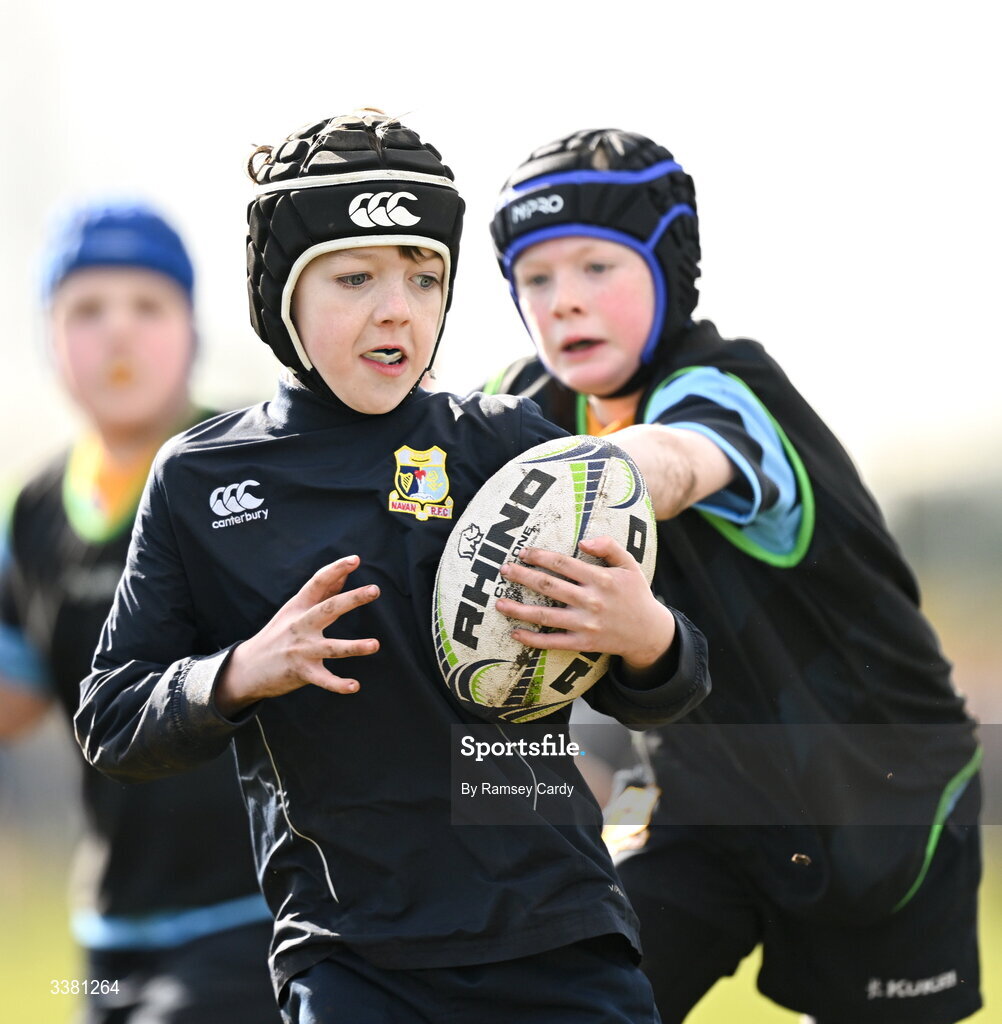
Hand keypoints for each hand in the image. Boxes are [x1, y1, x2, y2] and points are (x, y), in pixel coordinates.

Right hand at [216, 555, 379, 714]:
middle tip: (375, 590)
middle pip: (329, 608)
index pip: (318, 582)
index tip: (355, 559)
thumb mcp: (295, 610)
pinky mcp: (301, 672)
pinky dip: (338, 684)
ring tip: (375, 644)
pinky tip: (354, 686)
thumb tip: (345, 575)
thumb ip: (322, 593)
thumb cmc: (278, 634)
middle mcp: (300, 625)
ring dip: (354, 647)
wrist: (247, 668)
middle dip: (352, 599)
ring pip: (331, 647)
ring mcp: (301, 649)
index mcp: (299, 607)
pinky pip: (323, 680)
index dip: (336, 569)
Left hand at [495, 536, 675, 670]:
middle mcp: (590, 601)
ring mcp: (585, 624)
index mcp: (601, 579)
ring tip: (498, 603)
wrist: (649, 633)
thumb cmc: (636, 594)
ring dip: (519, 610)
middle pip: (549, 586)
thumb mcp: (630, 565)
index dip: (540, 556)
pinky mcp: (583, 643)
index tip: (523, 552)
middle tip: (504, 569)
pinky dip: (533, 639)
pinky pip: (553, 642)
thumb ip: (609, 547)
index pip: (563, 563)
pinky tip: (515, 633)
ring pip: (545, 616)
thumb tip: (583, 540)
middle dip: (523, 576)